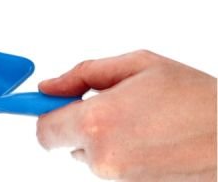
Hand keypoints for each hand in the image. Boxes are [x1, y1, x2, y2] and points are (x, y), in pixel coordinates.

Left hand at [37, 50, 216, 180]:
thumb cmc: (191, 97)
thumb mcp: (137, 65)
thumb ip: (85, 74)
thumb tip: (49, 85)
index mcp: (98, 122)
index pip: (44, 130)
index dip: (48, 113)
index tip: (53, 102)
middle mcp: (104, 158)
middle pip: (67, 143)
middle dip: (82, 122)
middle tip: (115, 102)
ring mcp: (120, 180)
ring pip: (92, 157)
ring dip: (105, 138)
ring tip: (141, 118)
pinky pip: (114, 169)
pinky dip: (123, 153)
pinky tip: (150, 137)